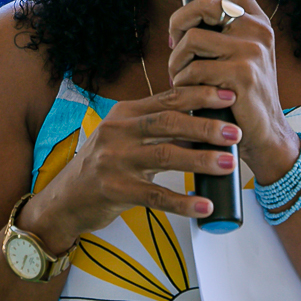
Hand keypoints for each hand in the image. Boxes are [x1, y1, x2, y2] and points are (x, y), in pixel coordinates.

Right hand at [20, 83, 242, 249]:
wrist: (65, 199)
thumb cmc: (104, 166)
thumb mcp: (124, 138)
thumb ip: (156, 129)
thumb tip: (205, 125)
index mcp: (125, 114)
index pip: (168, 99)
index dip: (200, 96)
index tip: (229, 96)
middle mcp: (118, 132)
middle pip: (169, 122)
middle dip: (205, 125)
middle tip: (235, 132)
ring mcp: (115, 161)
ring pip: (165, 156)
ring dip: (201, 159)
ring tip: (229, 164)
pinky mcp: (115, 190)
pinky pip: (156, 196)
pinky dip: (183, 201)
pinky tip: (204, 205)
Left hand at [166, 0, 300, 185]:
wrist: (265, 134)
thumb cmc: (243, 94)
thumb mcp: (241, 56)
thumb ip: (222, 33)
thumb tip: (184, 15)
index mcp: (256, 21)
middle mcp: (257, 30)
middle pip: (203, 4)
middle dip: (177, 24)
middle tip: (173, 45)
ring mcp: (251, 51)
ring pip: (192, 39)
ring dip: (177, 61)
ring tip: (180, 76)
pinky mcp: (241, 74)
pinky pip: (195, 70)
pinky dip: (183, 83)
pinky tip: (189, 93)